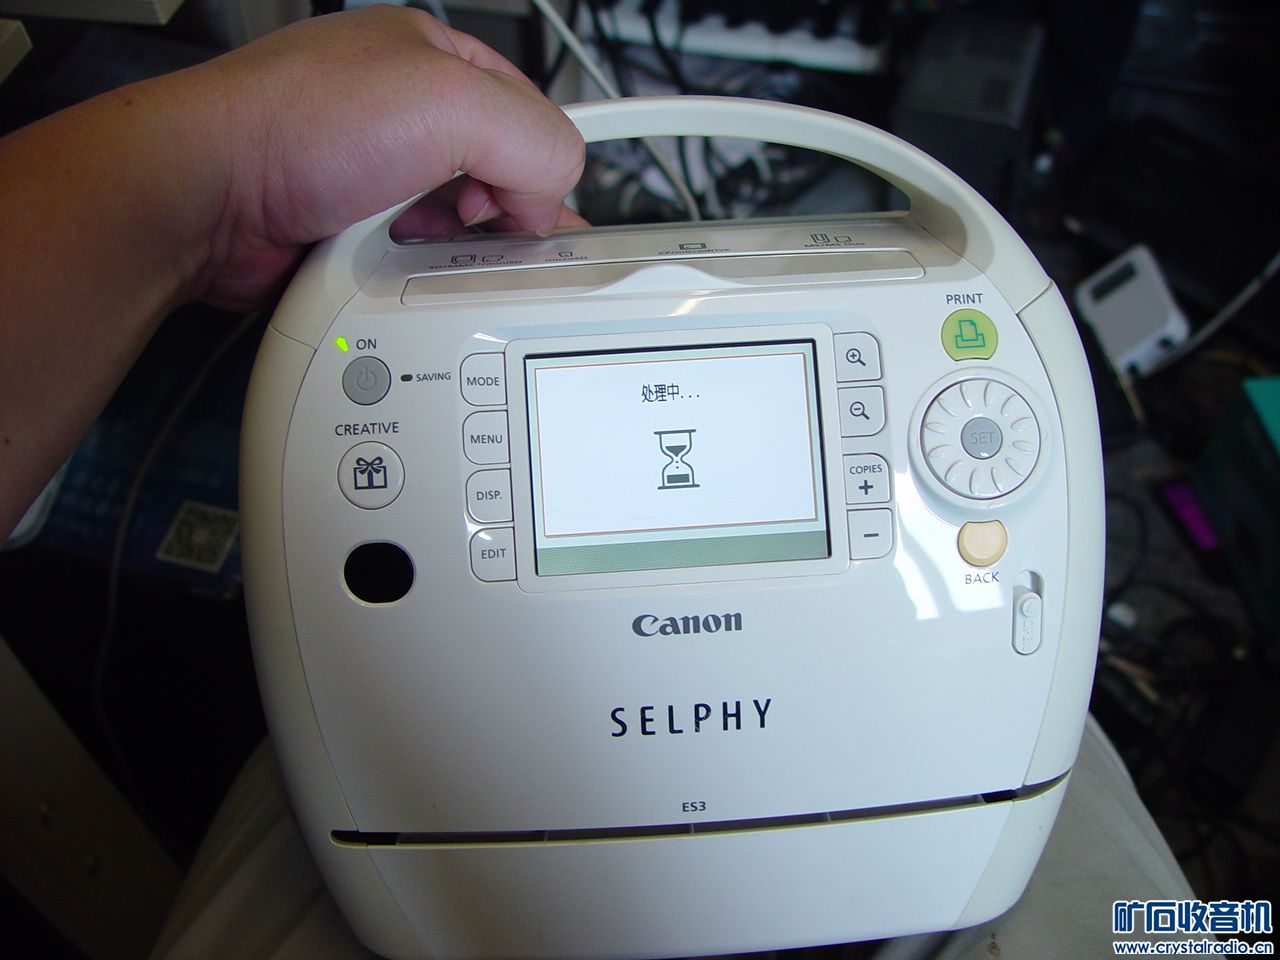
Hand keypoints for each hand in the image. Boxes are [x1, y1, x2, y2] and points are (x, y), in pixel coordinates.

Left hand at [0, 6, 585, 535]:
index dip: (538, 170)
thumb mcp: (448, 101)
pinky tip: (390, 265)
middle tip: (469, 231)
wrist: (203, 198)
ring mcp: (373, 173)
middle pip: (498, 180)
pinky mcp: (350, 228)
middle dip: (493, 217)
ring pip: (455, 230)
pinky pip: (412, 262)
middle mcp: (404, 112)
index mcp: (434, 58)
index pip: (531, 119)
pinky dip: (411, 274)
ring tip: (414, 244)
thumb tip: (548, 197)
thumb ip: (532, 139)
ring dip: (448, 250)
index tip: (526, 212)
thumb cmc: (289, 127)